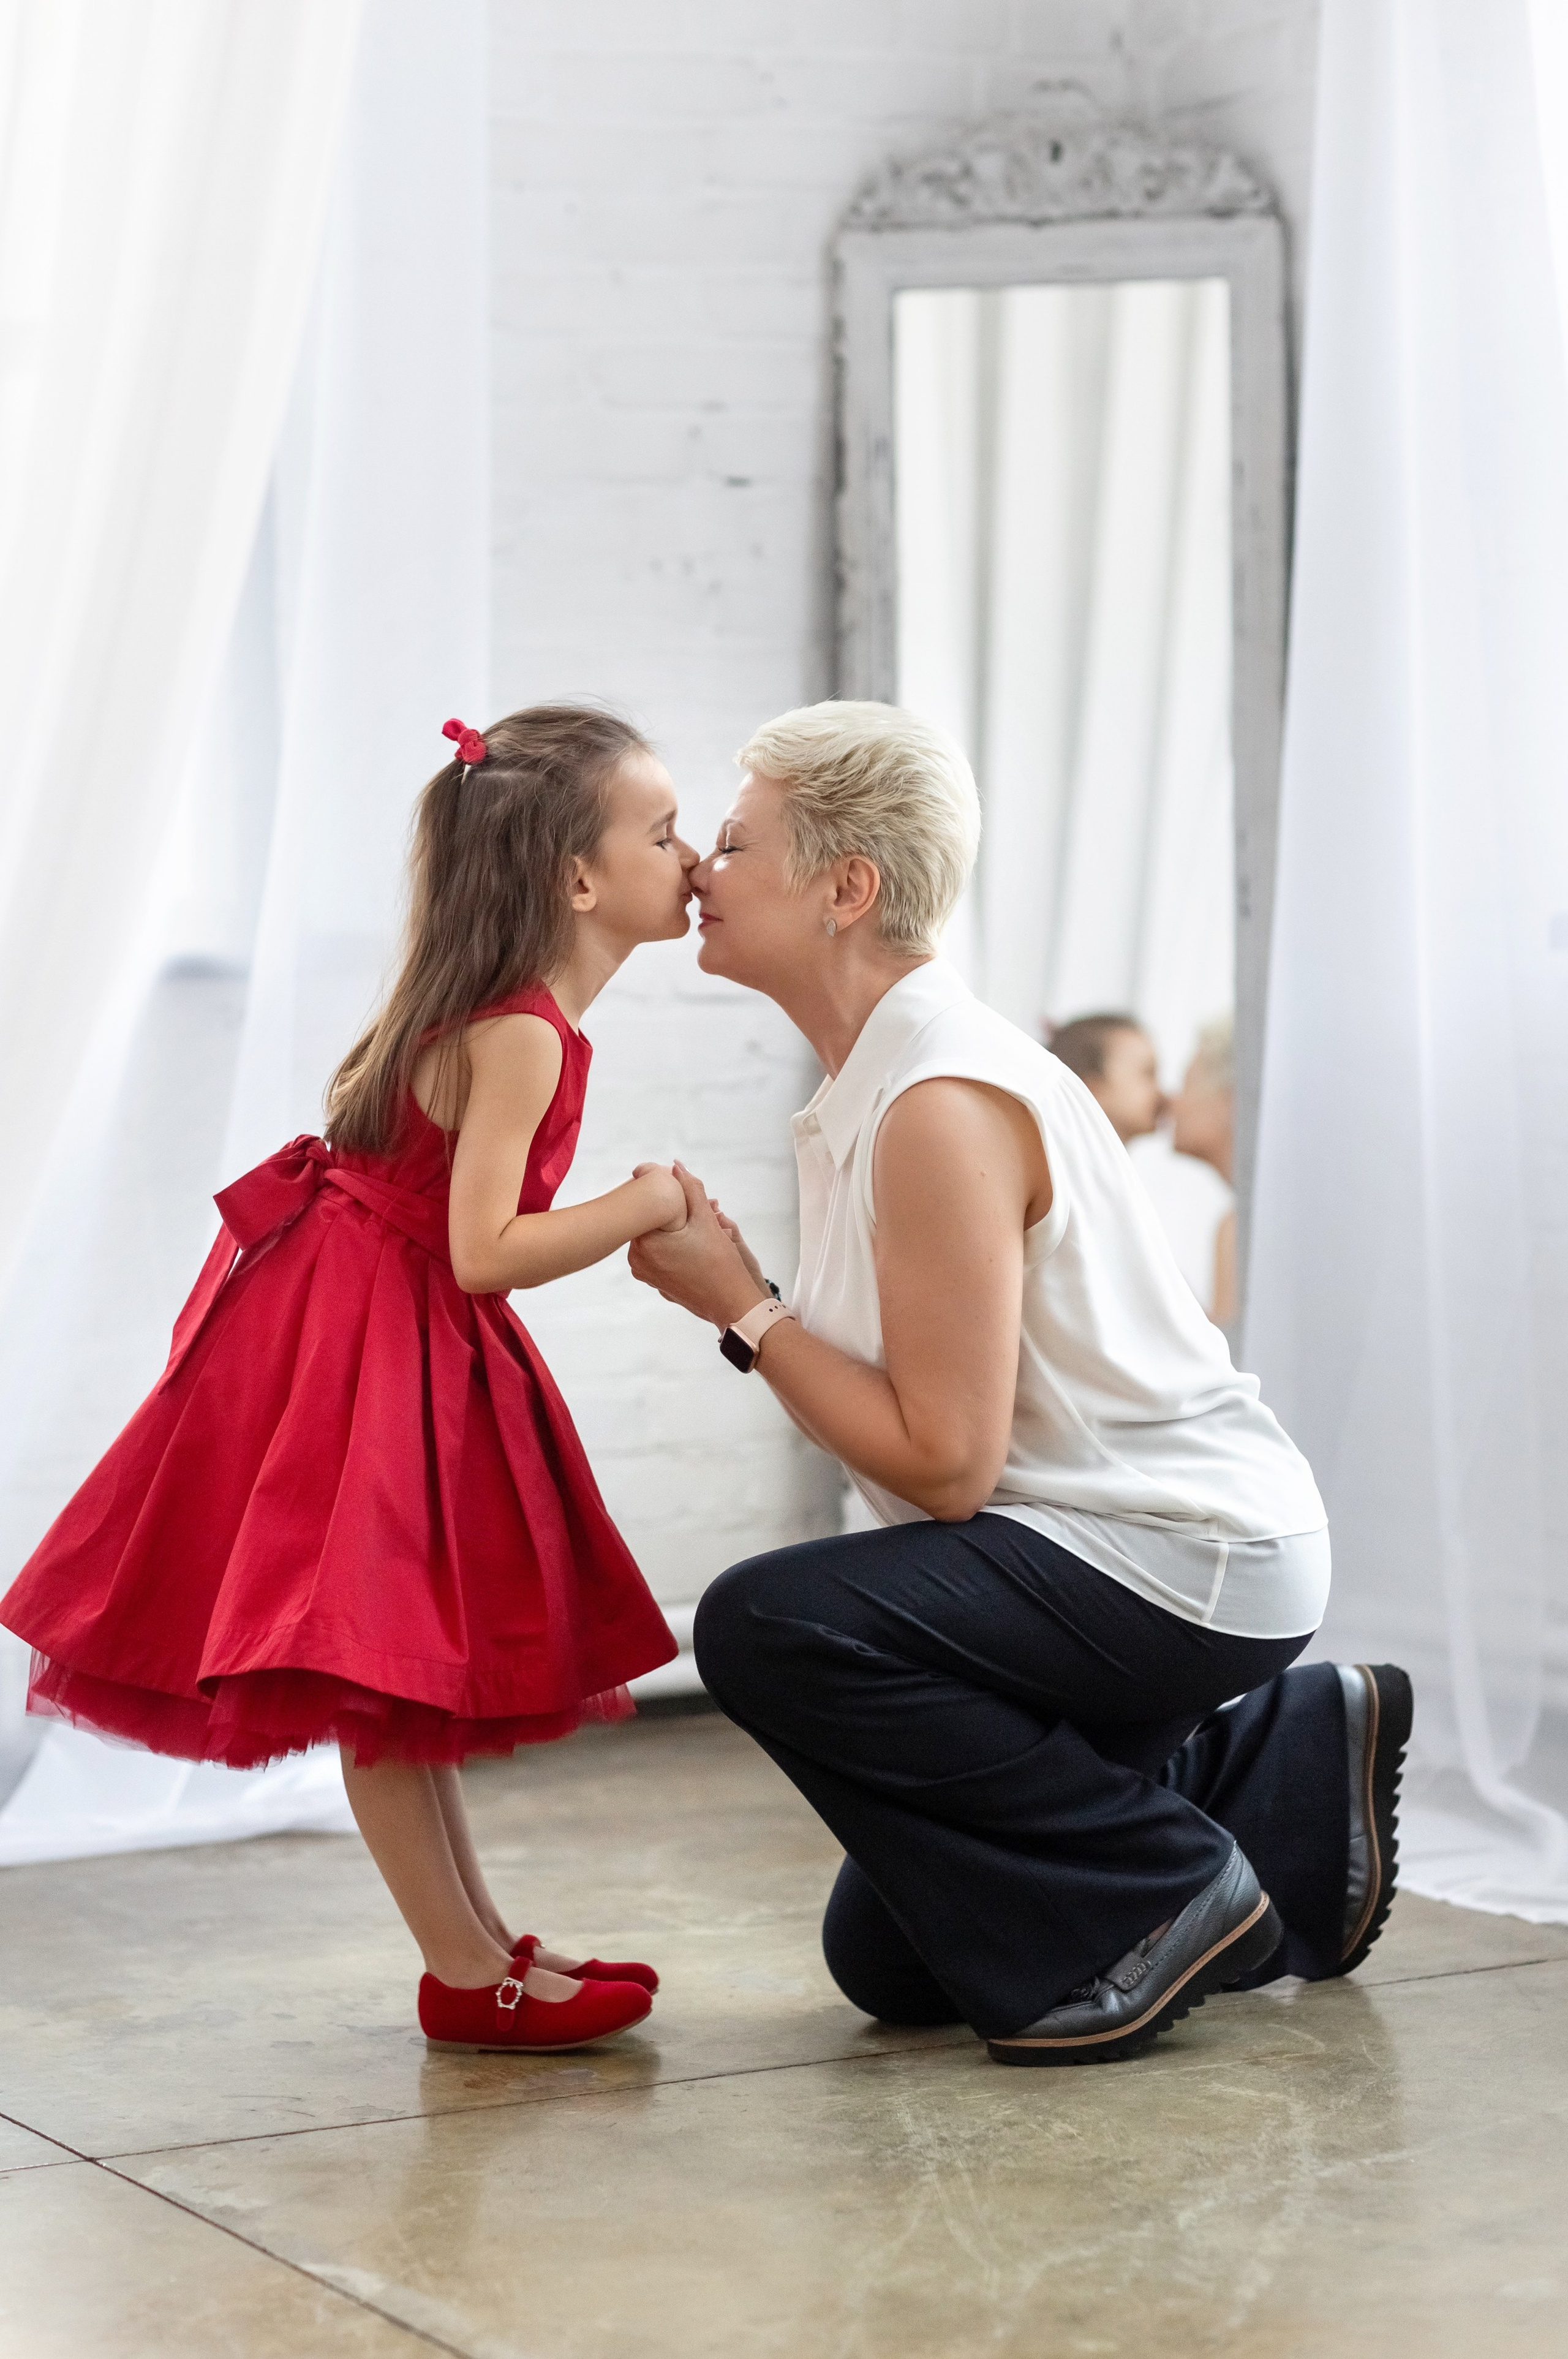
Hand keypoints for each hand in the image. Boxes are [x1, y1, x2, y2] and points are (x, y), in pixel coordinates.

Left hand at [628, 1164, 767, 1326]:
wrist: (730, 1304)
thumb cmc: (720, 1264)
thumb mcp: (707, 1220)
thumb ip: (690, 1189)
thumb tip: (675, 1165)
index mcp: (645, 1241)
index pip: (646, 1203)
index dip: (668, 1192)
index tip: (690, 1194)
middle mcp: (637, 1258)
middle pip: (652, 1220)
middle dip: (676, 1211)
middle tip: (707, 1209)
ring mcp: (644, 1272)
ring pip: (657, 1236)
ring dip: (676, 1227)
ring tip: (706, 1227)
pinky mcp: (654, 1281)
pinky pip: (660, 1254)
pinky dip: (674, 1245)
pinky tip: (697, 1245)